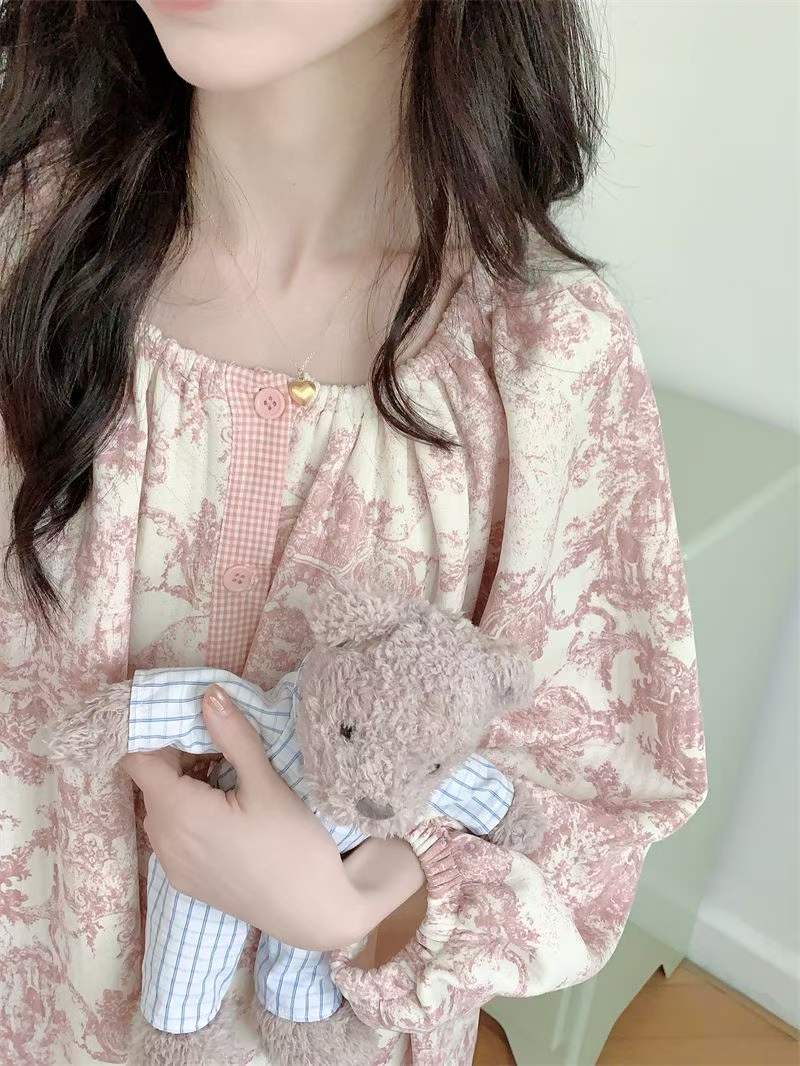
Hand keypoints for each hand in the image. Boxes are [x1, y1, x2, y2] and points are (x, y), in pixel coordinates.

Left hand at [120, 684, 366, 951]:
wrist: (313, 912)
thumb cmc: (294, 844)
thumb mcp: (267, 783)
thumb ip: (233, 736)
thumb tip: (207, 694)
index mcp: (178, 812)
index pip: (139, 761)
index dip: (159, 736)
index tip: (194, 722)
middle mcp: (164, 841)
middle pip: (150, 783)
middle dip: (178, 757)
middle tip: (222, 745)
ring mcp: (173, 866)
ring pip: (161, 809)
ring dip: (184, 786)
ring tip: (229, 778)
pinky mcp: (186, 882)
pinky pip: (171, 835)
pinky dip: (188, 814)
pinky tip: (228, 812)